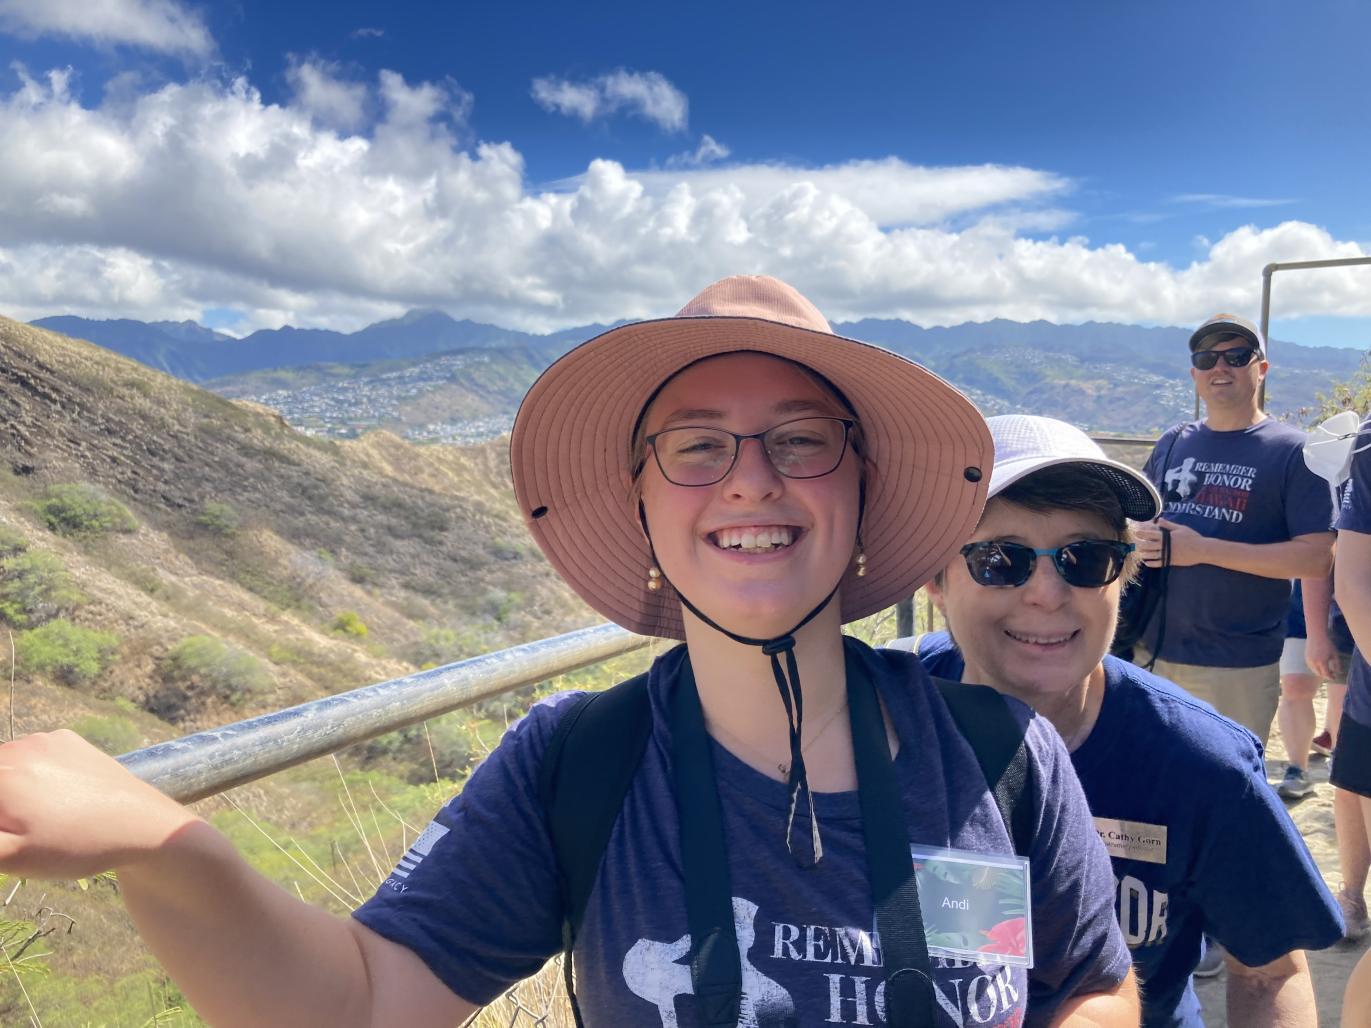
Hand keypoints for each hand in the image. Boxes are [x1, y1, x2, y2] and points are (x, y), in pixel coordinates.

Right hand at [0, 730, 197, 879]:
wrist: (144, 826)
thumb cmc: (76, 846)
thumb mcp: (11, 856)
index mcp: (1, 775)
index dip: (1, 822)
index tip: (12, 829)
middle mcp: (19, 747)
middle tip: (21, 831)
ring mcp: (46, 739)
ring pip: (4, 766)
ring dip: (7, 790)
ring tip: (41, 820)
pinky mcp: (68, 740)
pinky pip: (31, 756)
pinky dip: (30, 776)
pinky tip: (56, 801)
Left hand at [1134, 519, 1208, 568]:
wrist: (1202, 550)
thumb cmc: (1192, 537)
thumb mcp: (1181, 528)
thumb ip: (1169, 525)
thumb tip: (1159, 520)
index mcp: (1167, 536)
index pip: (1151, 534)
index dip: (1142, 533)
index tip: (1135, 532)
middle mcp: (1166, 545)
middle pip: (1148, 545)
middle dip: (1140, 544)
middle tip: (1134, 543)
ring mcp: (1168, 554)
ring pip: (1152, 555)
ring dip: (1144, 554)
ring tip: (1138, 553)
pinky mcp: (1171, 561)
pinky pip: (1159, 563)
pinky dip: (1151, 563)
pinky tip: (1146, 562)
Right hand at [1305, 631, 1341, 680]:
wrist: (1316, 636)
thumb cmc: (1327, 644)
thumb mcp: (1335, 654)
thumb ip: (1337, 665)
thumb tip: (1338, 672)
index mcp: (1322, 662)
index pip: (1326, 674)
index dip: (1331, 677)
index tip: (1335, 677)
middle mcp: (1314, 663)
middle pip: (1320, 674)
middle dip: (1326, 675)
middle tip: (1332, 673)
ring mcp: (1309, 661)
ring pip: (1315, 671)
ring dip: (1320, 672)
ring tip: (1326, 669)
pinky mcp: (1306, 658)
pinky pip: (1311, 667)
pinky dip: (1316, 668)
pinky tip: (1320, 665)